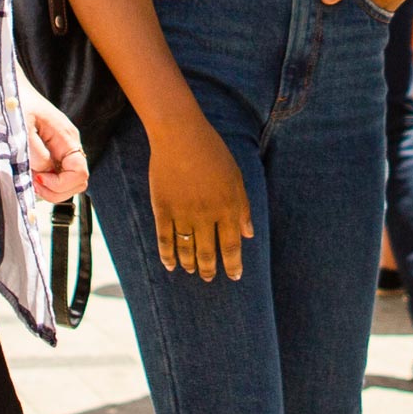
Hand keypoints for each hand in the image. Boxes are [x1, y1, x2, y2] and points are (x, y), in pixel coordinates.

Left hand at [23, 94, 90, 203]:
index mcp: (66, 137)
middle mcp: (69, 145)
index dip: (61, 184)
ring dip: (51, 189)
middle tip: (34, 182)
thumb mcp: (22, 129)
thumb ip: (35, 153)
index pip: (80, 173)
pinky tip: (31, 173)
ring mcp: (62, 149)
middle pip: (78, 182)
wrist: (11, 89)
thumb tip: (44, 172)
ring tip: (31, 178)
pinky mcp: (53, 152)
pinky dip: (46, 183)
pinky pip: (58, 175)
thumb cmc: (17, 104)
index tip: (39, 178)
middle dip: (57, 190)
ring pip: (69, 182)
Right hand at [146, 124, 250, 280]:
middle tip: (211, 278)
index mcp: (227, 207)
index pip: (232, 245)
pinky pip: (165, 239)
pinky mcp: (162, 208)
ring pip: (186, 249)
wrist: (180, 135)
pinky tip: (170, 265)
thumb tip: (249, 234)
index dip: (233, 264)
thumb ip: (243, 207)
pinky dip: (167, 255)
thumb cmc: (212, 152)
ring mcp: (182, 213)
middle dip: (210, 269)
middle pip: (208, 252)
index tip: (235, 276)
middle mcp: (206, 215)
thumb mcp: (236, 177)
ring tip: (192, 271)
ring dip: (190, 264)